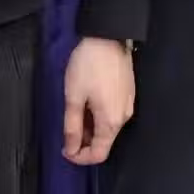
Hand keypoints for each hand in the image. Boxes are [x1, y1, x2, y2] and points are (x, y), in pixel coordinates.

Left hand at [62, 37, 134, 166]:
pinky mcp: (129, 93)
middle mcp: (124, 117)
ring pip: (109, 127)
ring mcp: (128, 104)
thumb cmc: (88, 66)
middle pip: (105, 141)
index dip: (80, 157)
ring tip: (76, 110)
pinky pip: (113, 114)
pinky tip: (89, 101)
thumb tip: (71, 150)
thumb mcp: (74, 97)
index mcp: (111, 122)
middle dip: (84, 141)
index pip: (99, 155)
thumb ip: (72, 127)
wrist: (109, 35)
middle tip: (67, 127)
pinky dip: (99, 116)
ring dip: (91, 127)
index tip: (64, 148)